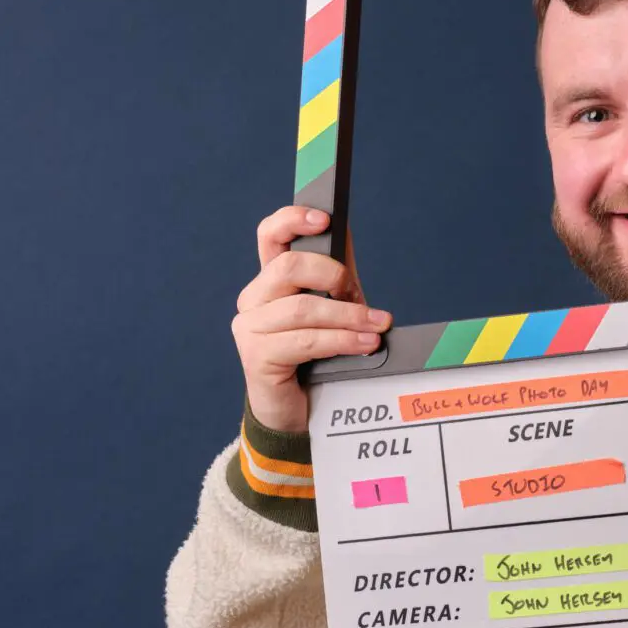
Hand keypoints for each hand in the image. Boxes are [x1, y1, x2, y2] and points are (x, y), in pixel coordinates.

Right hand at [231, 206, 391, 432]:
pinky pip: (304, 341)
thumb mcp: (331, 306)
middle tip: (360, 295)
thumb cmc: (316, 355)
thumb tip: (344, 226)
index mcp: (270, 280)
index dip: (292, 219)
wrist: (300, 410)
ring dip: (348, 317)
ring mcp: (249, 328)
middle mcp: (253, 299)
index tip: (324, 218)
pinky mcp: (256, 357)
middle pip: (288, 267)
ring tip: (378, 327)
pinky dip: (341, 341)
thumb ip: (335, 273)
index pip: (269, 235)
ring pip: (302, 308)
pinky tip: (365, 344)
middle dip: (333, 276)